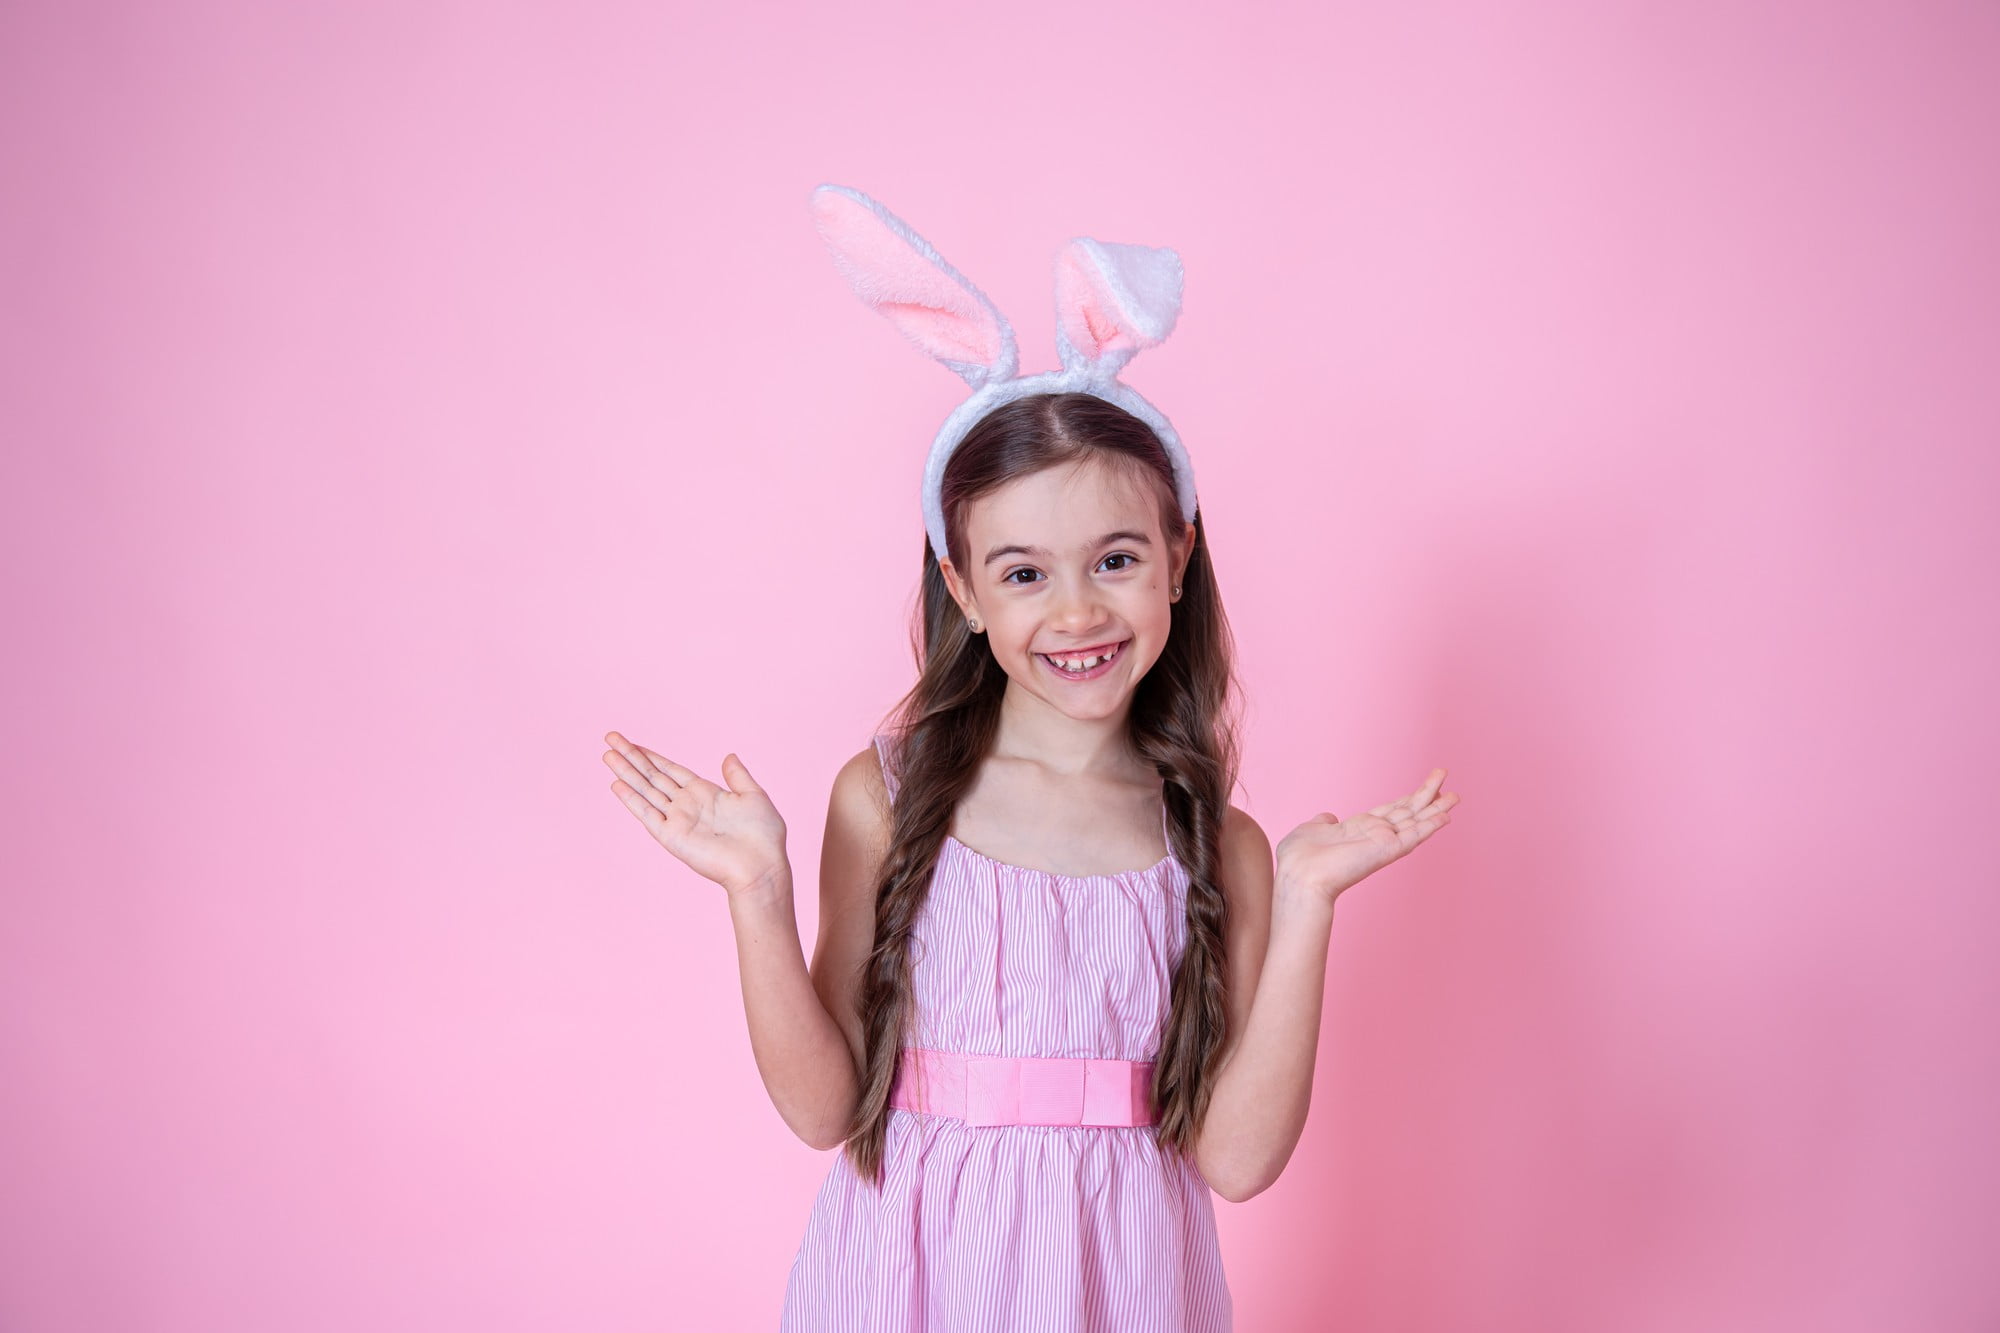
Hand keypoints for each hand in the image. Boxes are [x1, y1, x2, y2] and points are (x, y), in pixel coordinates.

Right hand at [603, 731, 787, 896]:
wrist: (761, 866)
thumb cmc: (763, 835)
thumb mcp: (753, 796)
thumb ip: (737, 776)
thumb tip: (728, 756)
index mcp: (705, 793)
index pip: (670, 770)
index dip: (651, 756)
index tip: (632, 742)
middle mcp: (686, 805)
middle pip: (652, 775)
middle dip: (631, 757)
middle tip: (610, 738)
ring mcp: (677, 820)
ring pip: (645, 790)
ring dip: (626, 772)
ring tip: (607, 755)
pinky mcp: (672, 837)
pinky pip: (648, 815)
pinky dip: (632, 800)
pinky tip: (616, 784)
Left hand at [1274, 768, 1458, 907]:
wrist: (1299, 876)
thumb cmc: (1299, 858)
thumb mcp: (1311, 830)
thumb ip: (1323, 822)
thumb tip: (1327, 817)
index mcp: (1358, 829)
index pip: (1390, 810)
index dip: (1407, 799)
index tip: (1424, 788)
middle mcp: (1375, 835)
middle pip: (1408, 811)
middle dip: (1427, 795)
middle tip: (1445, 777)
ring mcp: (1383, 843)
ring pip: (1416, 821)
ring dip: (1436, 808)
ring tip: (1456, 795)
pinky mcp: (1388, 850)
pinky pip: (1414, 836)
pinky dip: (1431, 825)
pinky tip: (1446, 815)